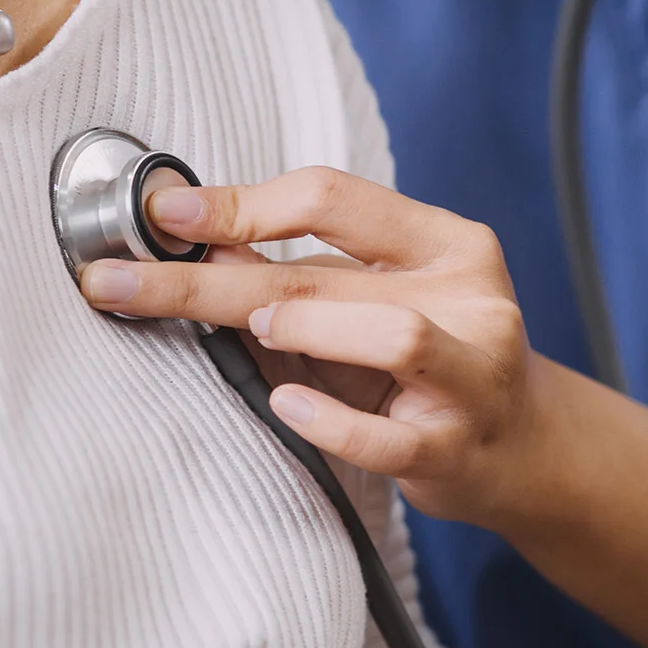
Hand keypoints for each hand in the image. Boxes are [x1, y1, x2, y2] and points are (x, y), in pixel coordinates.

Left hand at [78, 167, 544, 524]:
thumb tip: (198, 241)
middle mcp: (469, 299)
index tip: (165, 213)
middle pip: (322, 272)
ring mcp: (469, 375)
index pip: (331, 197)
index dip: (238, 203)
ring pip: (391, 335)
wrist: (523, 451)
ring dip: (301, 329)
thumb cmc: (432, 365)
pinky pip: (382, 435)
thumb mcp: (378, 299)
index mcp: (447, 243)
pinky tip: (286, 406)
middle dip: (208, 279)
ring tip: (251, 332)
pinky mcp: (451, 448)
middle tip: (124, 282)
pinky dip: (326, 420)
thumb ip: (304, 272)